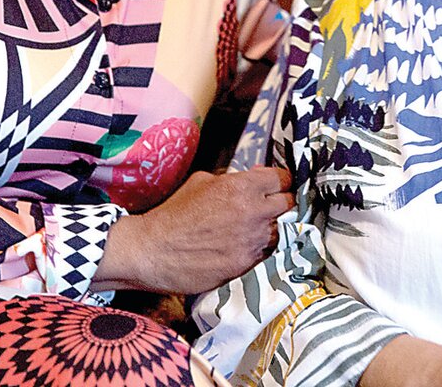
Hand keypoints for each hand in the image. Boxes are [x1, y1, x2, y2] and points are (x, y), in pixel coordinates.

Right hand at [97, 167, 292, 294]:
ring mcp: (251, 241)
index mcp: (241, 187)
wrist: (153, 251)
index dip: (279, 181)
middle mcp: (252, 213)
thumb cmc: (174, 214)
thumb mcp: (200, 182)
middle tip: (268, 207)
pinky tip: (240, 247)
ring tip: (250, 230)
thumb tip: (252, 177)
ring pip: (279, 231)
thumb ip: (231, 179)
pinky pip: (264, 253)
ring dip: (269, 229)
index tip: (275, 186)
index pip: (282, 179)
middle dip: (280, 203)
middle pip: (288, 204)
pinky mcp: (246, 265)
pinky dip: (257, 249)